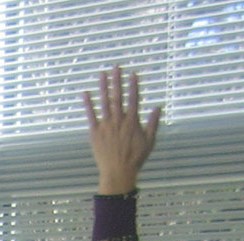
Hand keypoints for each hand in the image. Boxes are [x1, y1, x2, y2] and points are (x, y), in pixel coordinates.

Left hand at [82, 65, 160, 194]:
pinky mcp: (95, 133)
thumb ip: (153, 123)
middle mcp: (119, 120)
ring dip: (103, 87)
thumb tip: (158, 108)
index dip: (133, 85)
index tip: (133, 73)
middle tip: (115, 67)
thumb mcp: (150, 141)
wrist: (118, 171)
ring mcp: (106, 126)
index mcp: (132, 121)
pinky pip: (90, 116)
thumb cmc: (136, 158)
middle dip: (117, 81)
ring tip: (102, 74)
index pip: (134, 99)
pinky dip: (88, 104)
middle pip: (118, 96)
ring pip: (104, 103)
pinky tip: (85, 93)